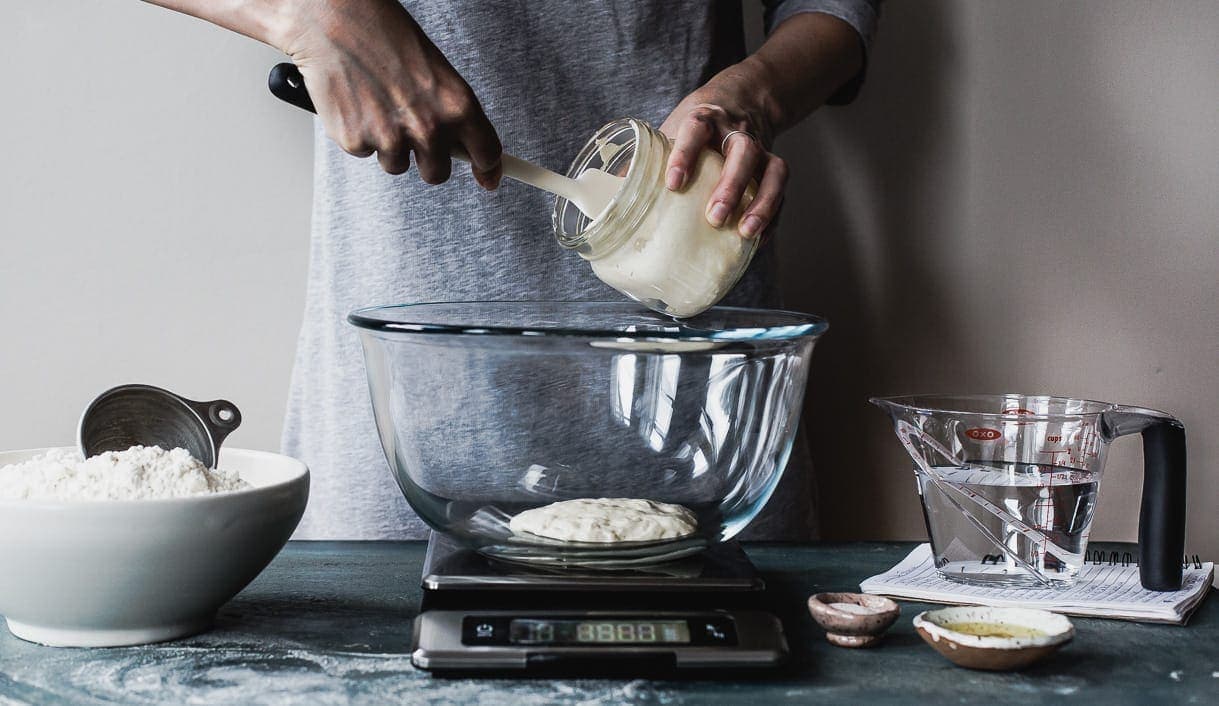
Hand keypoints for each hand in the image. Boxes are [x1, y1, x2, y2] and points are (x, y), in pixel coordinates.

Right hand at [281, 0, 501, 186]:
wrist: (333, 18)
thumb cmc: (384, 35)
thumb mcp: (435, 70)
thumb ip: (451, 111)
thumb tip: (465, 146)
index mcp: (457, 105)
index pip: (486, 154)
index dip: (487, 169)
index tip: (487, 177)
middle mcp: (428, 127)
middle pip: (438, 173)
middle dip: (427, 159)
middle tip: (412, 131)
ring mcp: (391, 138)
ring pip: (397, 164)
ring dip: (389, 144)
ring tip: (377, 104)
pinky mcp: (356, 141)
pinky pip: (365, 152)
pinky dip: (359, 133)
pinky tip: (355, 101)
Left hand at [659, 84, 786, 239]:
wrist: (743, 99)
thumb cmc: (697, 126)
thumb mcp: (670, 131)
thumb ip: (644, 164)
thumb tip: (608, 204)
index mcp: (703, 119)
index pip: (695, 128)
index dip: (685, 154)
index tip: (672, 183)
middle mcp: (736, 131)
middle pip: (742, 152)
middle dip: (730, 185)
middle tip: (714, 217)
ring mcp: (761, 148)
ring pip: (773, 170)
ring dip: (762, 203)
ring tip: (746, 233)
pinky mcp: (775, 167)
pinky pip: (781, 191)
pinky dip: (773, 216)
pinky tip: (758, 241)